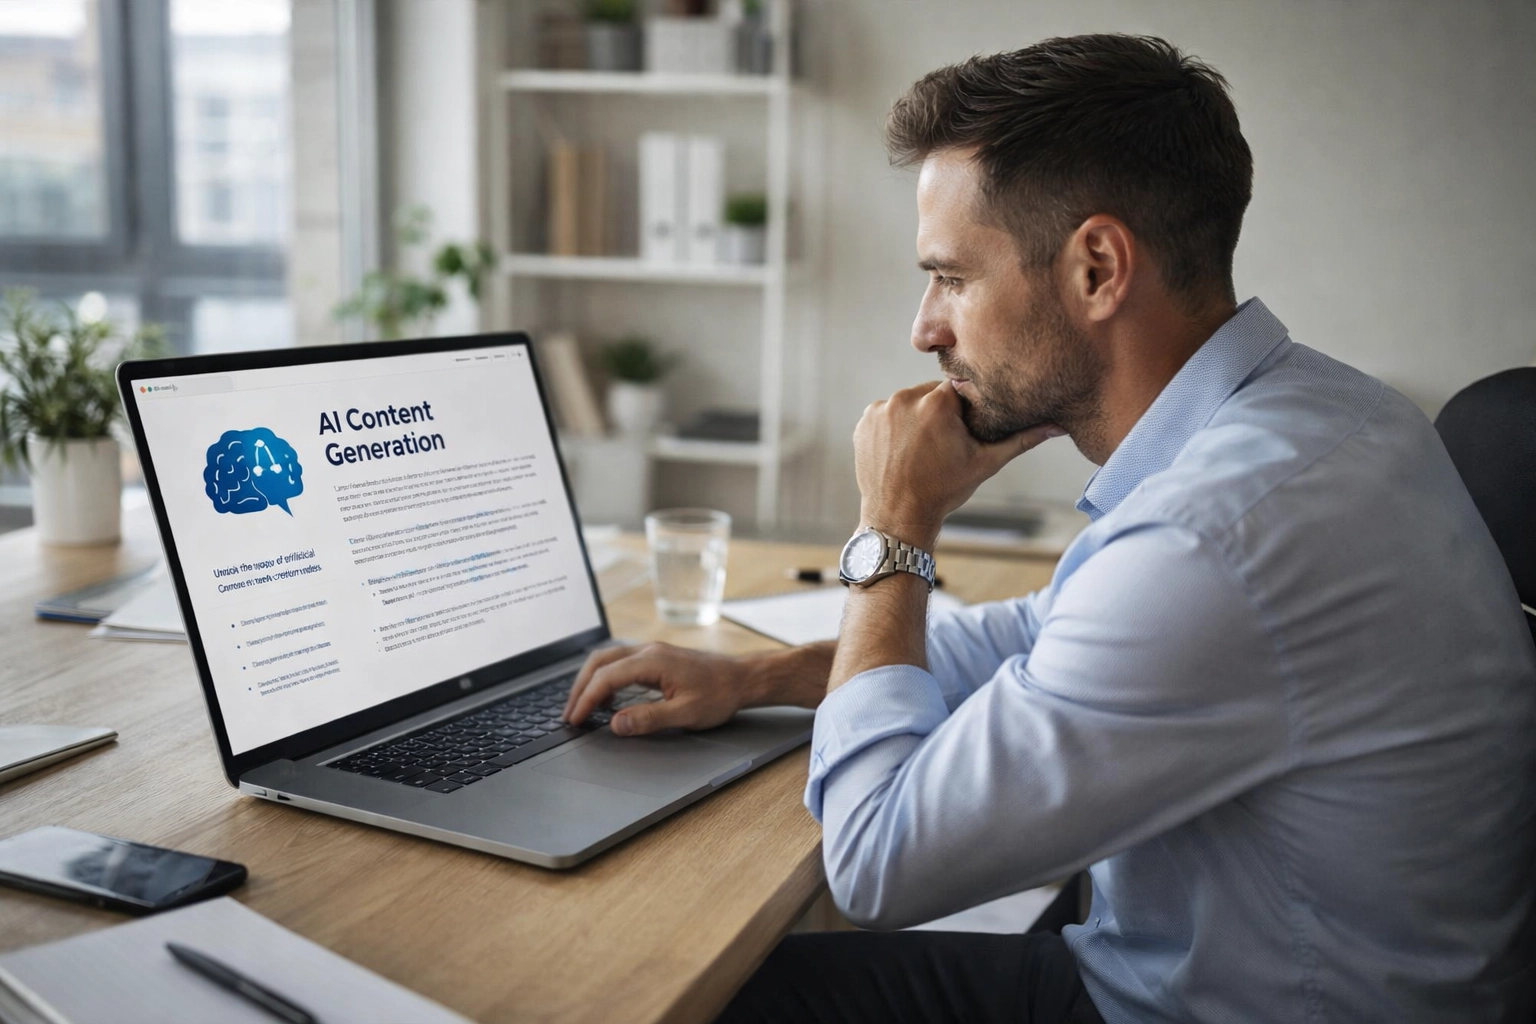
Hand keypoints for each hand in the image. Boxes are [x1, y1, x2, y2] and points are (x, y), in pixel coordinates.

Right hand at [563, 642, 745, 735]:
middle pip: (600, 662)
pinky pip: (621, 662)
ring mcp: (652, 651)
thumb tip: (615, 724)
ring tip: (583, 708)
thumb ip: (649, 719)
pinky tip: (609, 699)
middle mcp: (648, 650)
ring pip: (608, 659)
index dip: (585, 700)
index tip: (574, 720)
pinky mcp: (657, 657)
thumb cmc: (719, 695)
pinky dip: (606, 678)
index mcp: (652, 661)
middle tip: (569, 714)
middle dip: (580, 688)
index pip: (606, 678)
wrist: (743, 678)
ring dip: (591, 681)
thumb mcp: (685, 713)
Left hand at [854, 381, 1061, 546]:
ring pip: (909, 402)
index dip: (965, 407)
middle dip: (940, 412)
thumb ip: (1020, 439)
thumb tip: (1057, 425)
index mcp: (937, 404)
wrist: (898, 517)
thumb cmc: (944, 491)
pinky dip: (895, 426)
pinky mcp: (864, 422)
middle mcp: (905, 399)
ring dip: (917, 418)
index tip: (965, 427)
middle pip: (932, 393)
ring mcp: (881, 410)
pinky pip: (886, 414)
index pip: (959, 387)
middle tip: (944, 443)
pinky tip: (903, 450)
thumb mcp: (985, 463)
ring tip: (922, 449)